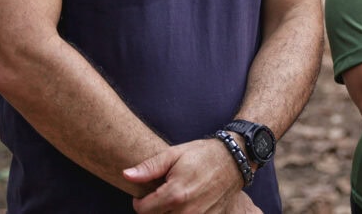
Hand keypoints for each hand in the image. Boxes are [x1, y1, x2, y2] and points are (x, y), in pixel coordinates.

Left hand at [124, 138, 245, 212]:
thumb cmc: (203, 154)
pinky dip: (184, 213)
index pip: (143, 211)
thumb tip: (126, 175)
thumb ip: (149, 167)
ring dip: (169, 213)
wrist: (235, 159)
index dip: (139, 202)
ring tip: (174, 199)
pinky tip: (188, 203)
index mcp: (174, 194)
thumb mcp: (174, 154)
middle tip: (161, 195)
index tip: (145, 195)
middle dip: (154, 209)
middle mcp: (187, 211)